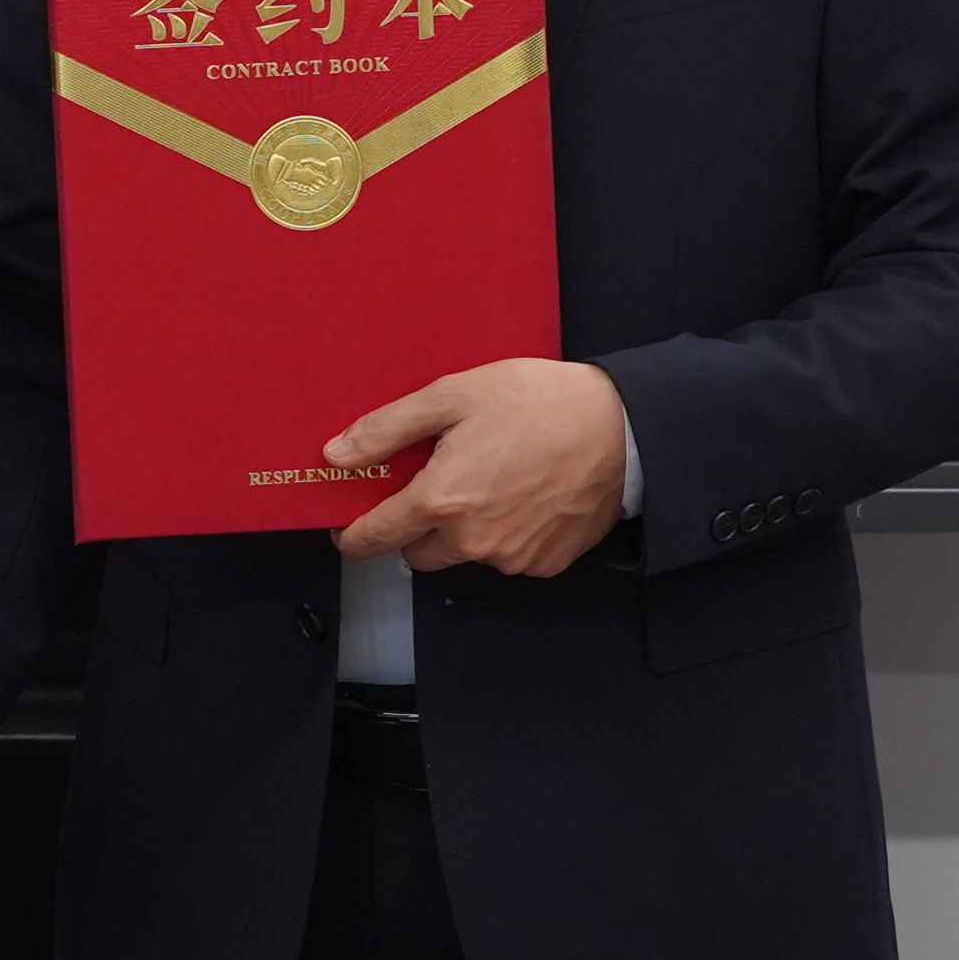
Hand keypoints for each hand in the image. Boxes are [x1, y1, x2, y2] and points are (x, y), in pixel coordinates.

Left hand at [325, 358, 632, 579]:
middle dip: (417, 526)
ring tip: (493, 479)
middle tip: (439, 483)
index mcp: (442, 500)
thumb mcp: (454, 396)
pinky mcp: (544, 563)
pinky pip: (506, 557)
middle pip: (417, 553)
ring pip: (463, 556)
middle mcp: (472, 541)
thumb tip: (337, 454)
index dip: (354, 534)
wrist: (621, 427)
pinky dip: (506, 534)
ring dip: (464, 530)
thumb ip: (388, 429)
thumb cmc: (539, 403)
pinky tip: (524, 495)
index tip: (348, 527)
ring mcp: (510, 557)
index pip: (374, 538)